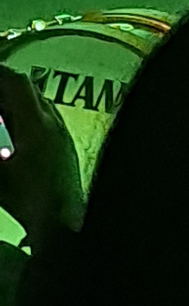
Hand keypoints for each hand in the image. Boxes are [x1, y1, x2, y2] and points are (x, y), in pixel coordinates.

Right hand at [0, 67, 84, 252]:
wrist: (63, 222)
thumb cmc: (27, 200)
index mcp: (35, 124)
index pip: (15, 83)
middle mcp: (52, 122)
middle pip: (27, 89)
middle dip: (3, 85)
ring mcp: (62, 132)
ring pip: (37, 102)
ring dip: (15, 100)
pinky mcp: (65, 145)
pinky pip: (45, 117)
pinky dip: (25, 114)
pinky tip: (13, 133)